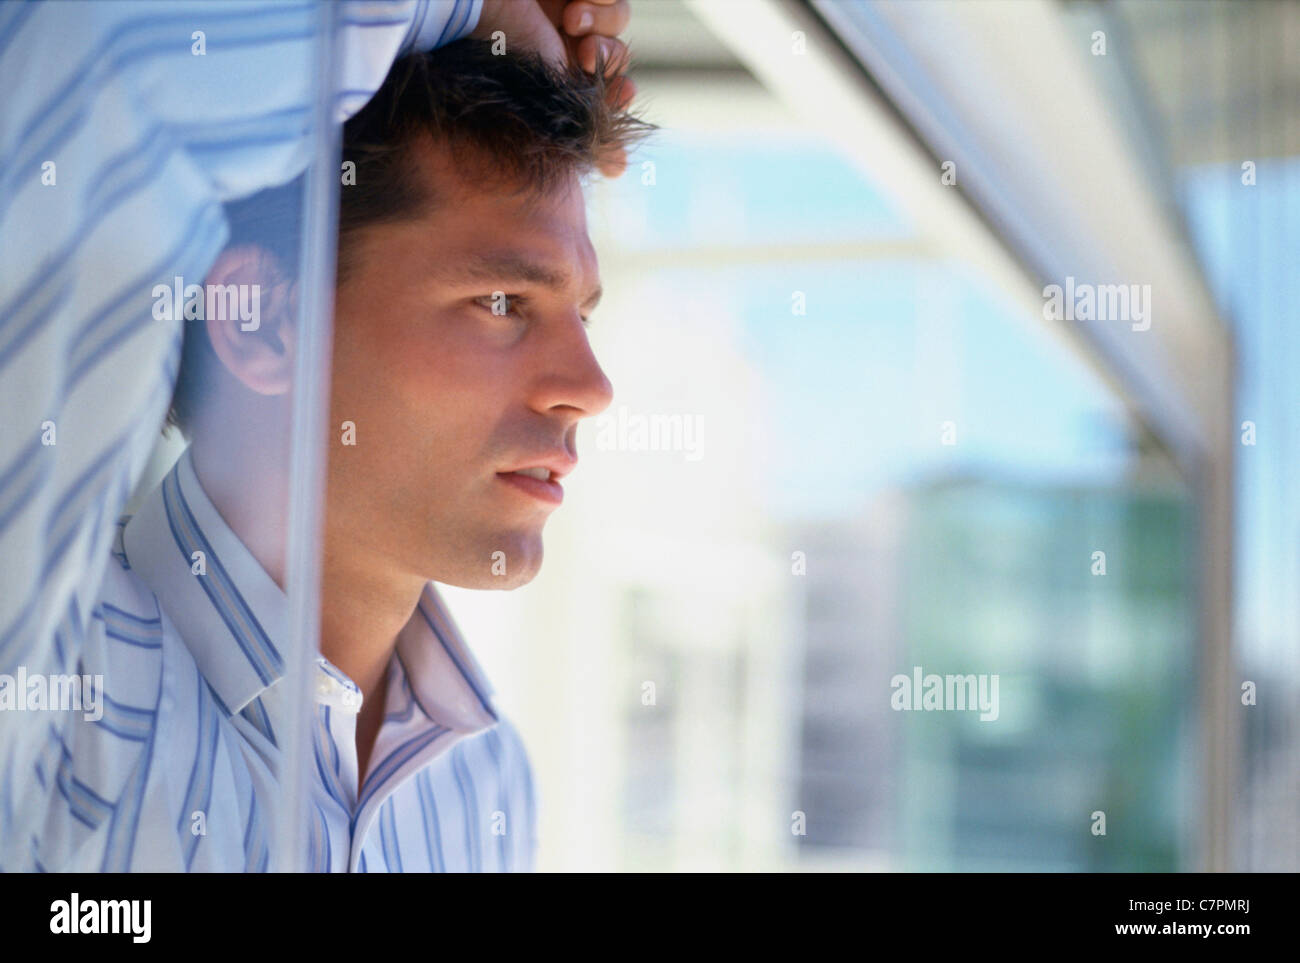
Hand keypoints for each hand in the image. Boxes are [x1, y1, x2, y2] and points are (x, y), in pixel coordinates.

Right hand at [472, 0, 636, 176]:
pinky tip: (573, 7)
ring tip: (572, 21)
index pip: (608, 90)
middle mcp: (565, 48)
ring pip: (617, 20)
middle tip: (583, 53)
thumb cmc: (495, 58)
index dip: (621, 92)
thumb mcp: (541, 105)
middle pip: (617, 53)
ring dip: (604, 24)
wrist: (473, 9)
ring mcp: (569, 15)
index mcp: (560, 81)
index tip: (623, 91)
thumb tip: (619, 169)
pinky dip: (599, 0)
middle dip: (610, 56)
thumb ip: (582, 133)